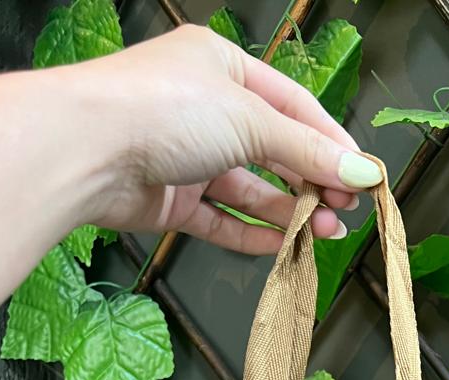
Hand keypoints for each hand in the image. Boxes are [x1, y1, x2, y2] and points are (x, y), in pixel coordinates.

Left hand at [69, 24, 382, 252]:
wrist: (86, 149)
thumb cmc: (160, 109)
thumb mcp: (250, 119)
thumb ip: (307, 151)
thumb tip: (360, 171)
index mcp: (221, 66)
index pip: (292, 106)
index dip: (330, 141)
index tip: (362, 175)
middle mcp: (203, 108)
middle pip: (273, 149)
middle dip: (313, 180)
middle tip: (347, 209)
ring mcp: (185, 156)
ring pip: (250, 189)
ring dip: (290, 210)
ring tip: (325, 231)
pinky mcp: (170, 200)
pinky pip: (220, 220)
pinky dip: (253, 233)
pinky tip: (284, 245)